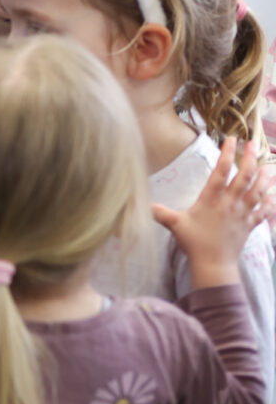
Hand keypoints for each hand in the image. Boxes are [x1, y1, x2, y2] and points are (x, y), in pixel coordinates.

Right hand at [153, 138, 269, 289]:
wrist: (213, 264)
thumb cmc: (194, 243)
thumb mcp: (175, 224)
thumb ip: (159, 212)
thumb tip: (142, 204)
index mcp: (211, 199)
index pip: (221, 171)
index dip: (226, 153)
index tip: (230, 139)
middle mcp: (230, 203)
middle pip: (244, 176)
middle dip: (250, 158)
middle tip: (253, 144)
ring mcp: (242, 214)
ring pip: (258, 191)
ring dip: (264, 178)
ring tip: (267, 166)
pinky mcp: (250, 225)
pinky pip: (264, 212)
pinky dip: (270, 203)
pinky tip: (273, 196)